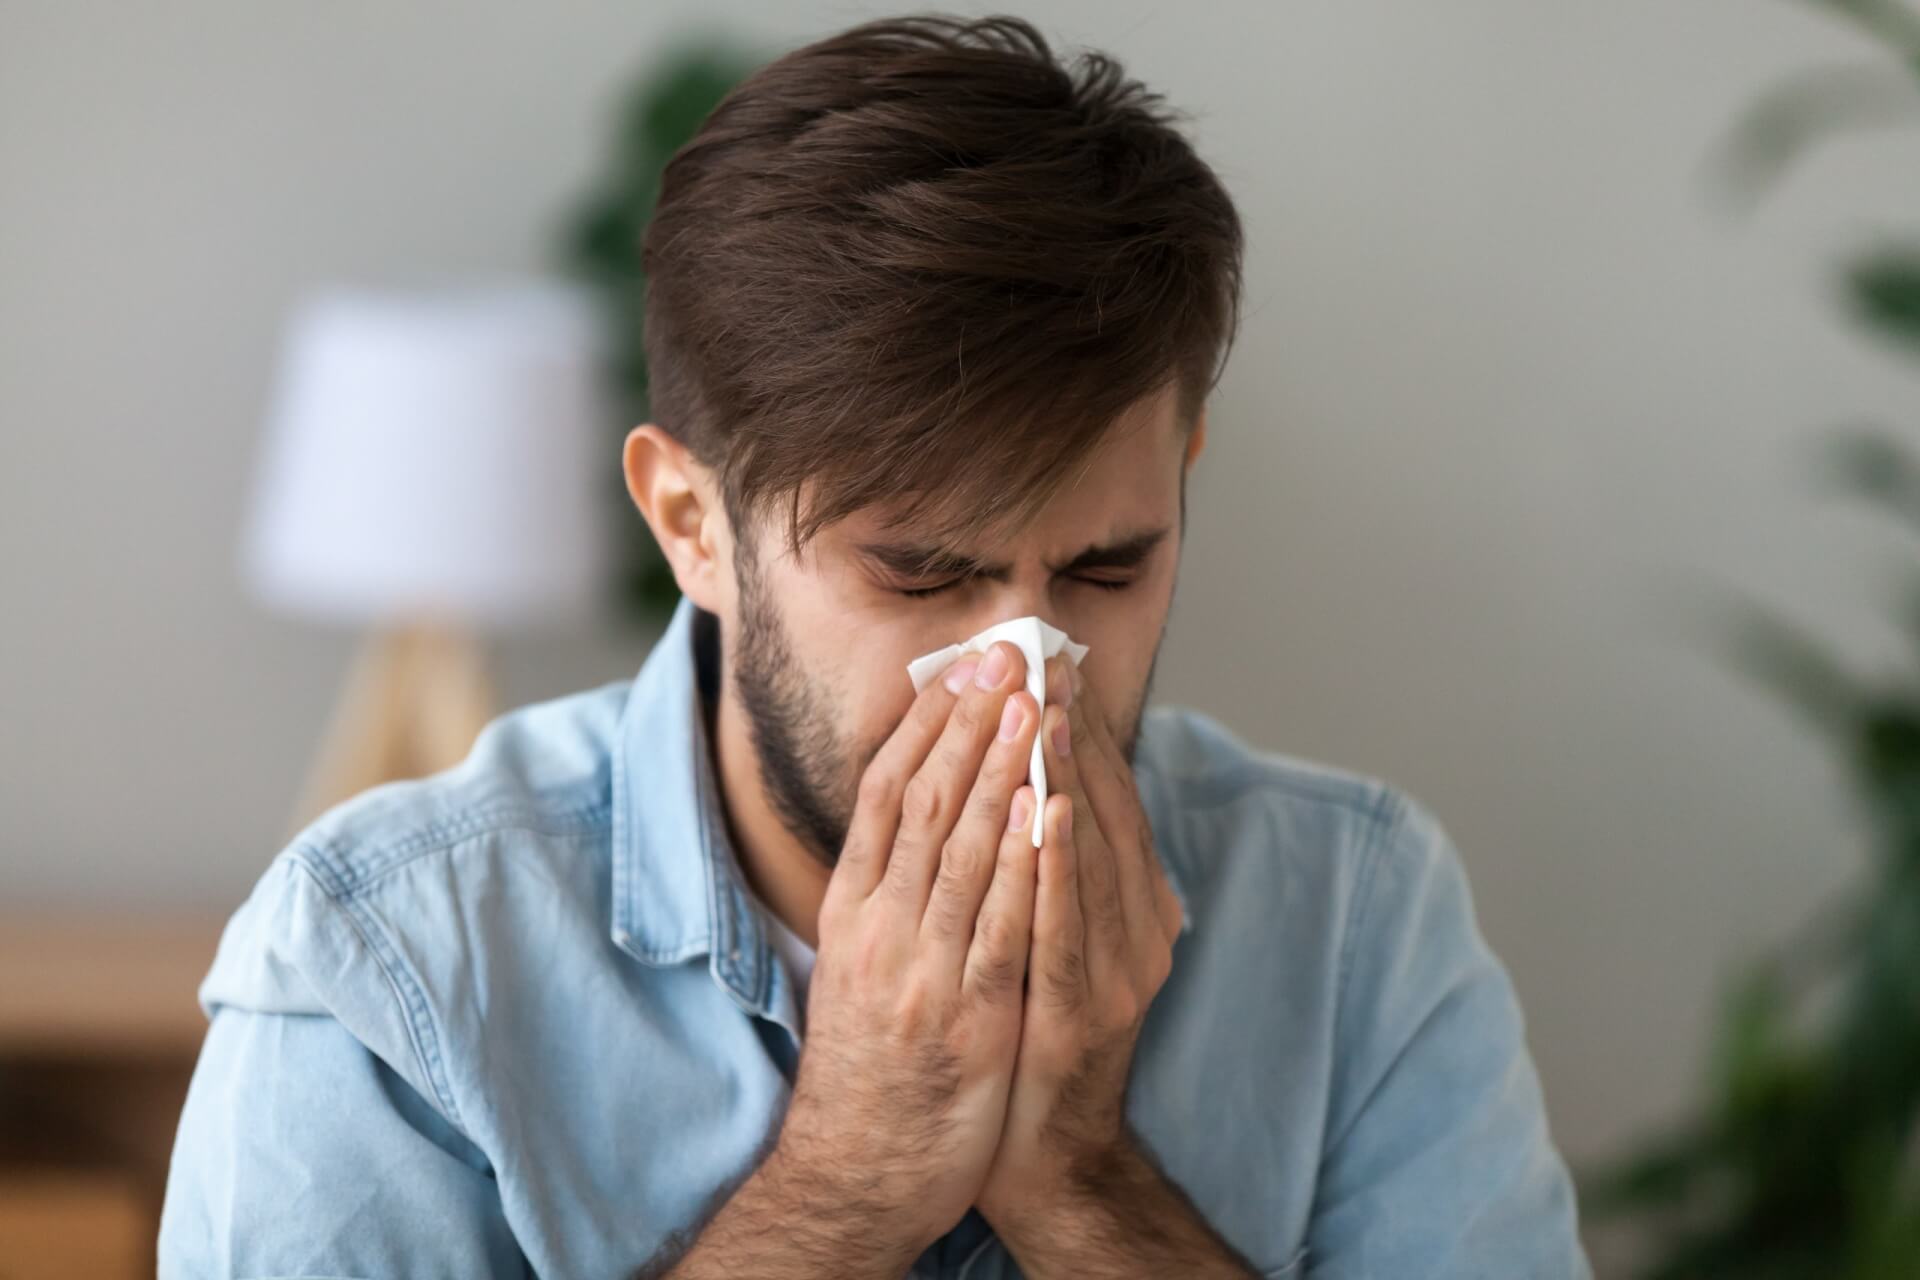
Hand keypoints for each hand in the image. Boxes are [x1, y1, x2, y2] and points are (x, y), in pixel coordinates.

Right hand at [771, 638, 1045, 1263]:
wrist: (855, 1172)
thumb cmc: (867, 1064)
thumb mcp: (858, 964)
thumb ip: (887, 892)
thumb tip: (921, 812)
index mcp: (851, 911)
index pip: (885, 796)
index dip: (923, 726)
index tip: (958, 670)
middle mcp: (879, 929)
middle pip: (923, 805)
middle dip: (967, 725)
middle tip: (1003, 657)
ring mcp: (921, 971)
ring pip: (963, 851)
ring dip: (1000, 771)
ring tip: (1029, 705)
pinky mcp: (969, 1016)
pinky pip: (1002, 926)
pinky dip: (1025, 864)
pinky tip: (1048, 812)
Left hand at [976, 654, 1183, 1232]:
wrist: (1042, 1156)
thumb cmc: (1034, 1032)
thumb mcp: (1056, 937)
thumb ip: (1061, 864)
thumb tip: (1039, 776)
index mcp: (1136, 907)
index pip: (1108, 798)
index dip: (1080, 727)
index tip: (1047, 660)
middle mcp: (1139, 931)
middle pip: (1105, 813)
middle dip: (1071, 732)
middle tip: (1042, 658)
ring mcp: (1115, 975)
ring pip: (1092, 859)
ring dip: (1066, 779)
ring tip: (1043, 709)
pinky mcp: (1080, 1016)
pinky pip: (1063, 928)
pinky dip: (1056, 867)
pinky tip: (1041, 813)